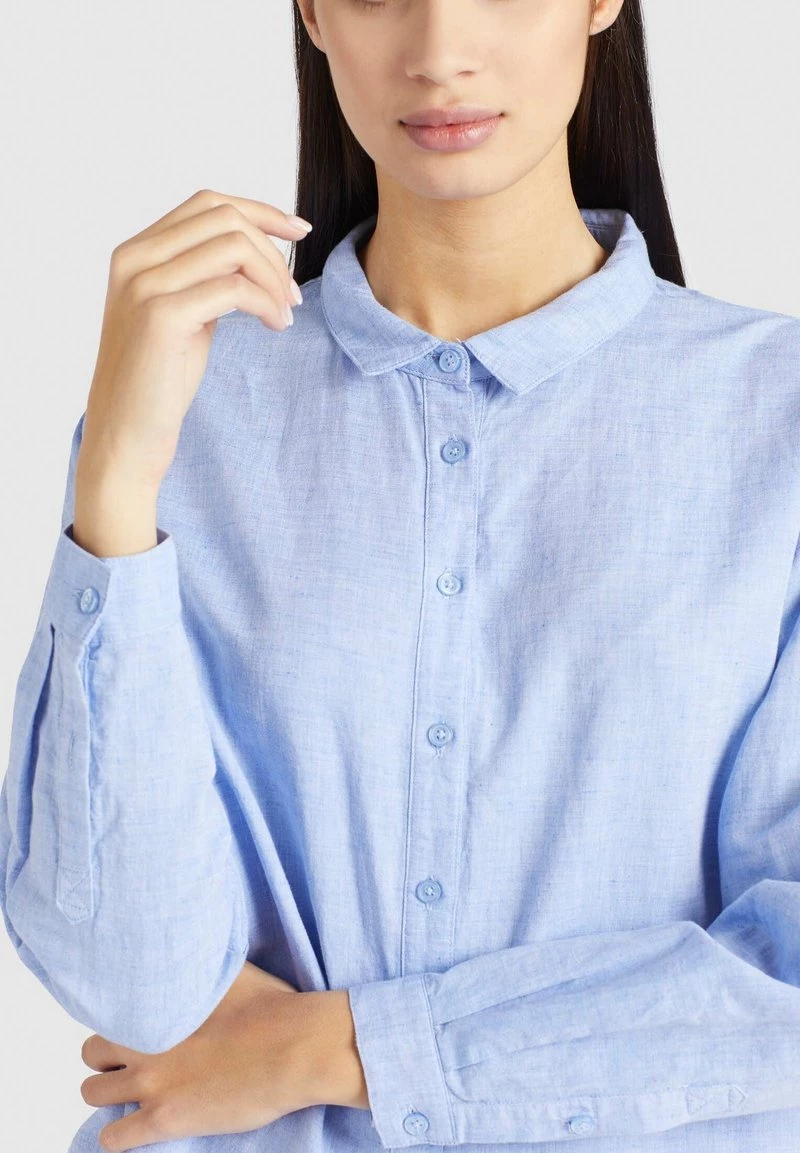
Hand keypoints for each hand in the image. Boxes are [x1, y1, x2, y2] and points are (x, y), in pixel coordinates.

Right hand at [78, 187, 311, 490]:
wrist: (127, 434)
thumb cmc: (159, 381)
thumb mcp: (182, 314)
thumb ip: (203, 277)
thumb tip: (252, 251)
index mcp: (136, 252)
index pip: (207, 204)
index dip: (260, 211)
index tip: (298, 230)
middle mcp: (134, 259)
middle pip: (225, 218)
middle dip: (273, 250)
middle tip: (294, 294)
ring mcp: (145, 285)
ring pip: (233, 247)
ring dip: (274, 277)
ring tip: (285, 314)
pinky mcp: (162, 316)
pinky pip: (234, 289)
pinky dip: (266, 303)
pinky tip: (275, 327)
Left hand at [80, 960, 346, 1150]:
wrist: (296, 1048)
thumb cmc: (274, 1008)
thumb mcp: (233, 972)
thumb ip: (203, 968)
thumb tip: (200, 949)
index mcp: (160, 1002)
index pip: (110, 1011)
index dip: (124, 1022)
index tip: (137, 1028)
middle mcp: (145, 1040)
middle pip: (92, 1052)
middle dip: (107, 1058)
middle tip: (132, 1062)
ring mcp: (152, 1082)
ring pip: (92, 1093)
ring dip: (108, 1093)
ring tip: (135, 1093)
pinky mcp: (164, 1119)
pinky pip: (114, 1138)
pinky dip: (118, 1135)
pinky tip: (135, 1128)